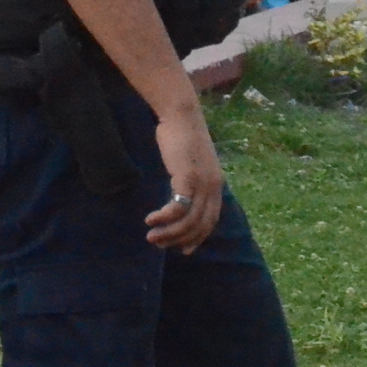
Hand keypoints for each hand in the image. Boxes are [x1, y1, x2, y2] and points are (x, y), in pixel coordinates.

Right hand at [146, 106, 224, 253]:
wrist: (181, 117)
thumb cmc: (180, 137)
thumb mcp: (189, 163)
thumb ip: (188, 180)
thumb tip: (179, 197)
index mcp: (216, 184)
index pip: (210, 221)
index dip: (197, 238)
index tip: (182, 250)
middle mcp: (213, 187)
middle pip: (200, 225)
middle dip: (180, 240)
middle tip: (159, 245)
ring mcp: (203, 183)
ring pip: (189, 221)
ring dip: (169, 233)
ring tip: (151, 237)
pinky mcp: (188, 178)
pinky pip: (178, 208)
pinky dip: (164, 218)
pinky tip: (151, 220)